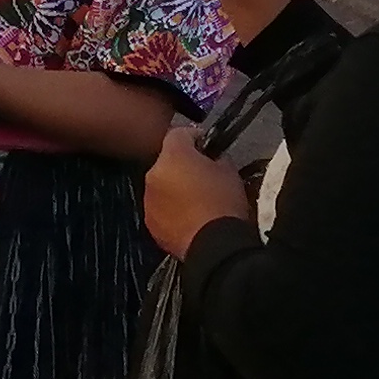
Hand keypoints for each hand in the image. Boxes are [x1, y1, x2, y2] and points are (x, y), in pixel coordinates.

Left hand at [143, 120, 256, 256]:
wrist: (214, 245)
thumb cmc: (224, 204)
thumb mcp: (230, 172)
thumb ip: (217, 159)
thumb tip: (212, 159)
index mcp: (173, 156)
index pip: (178, 133)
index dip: (195, 137)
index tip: (207, 145)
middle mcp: (154, 174)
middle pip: (167, 161)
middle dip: (182, 164)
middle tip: (203, 173)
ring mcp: (148, 199)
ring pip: (161, 185)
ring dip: (174, 187)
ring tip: (196, 199)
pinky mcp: (150, 222)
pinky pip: (160, 207)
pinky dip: (170, 208)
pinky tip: (188, 217)